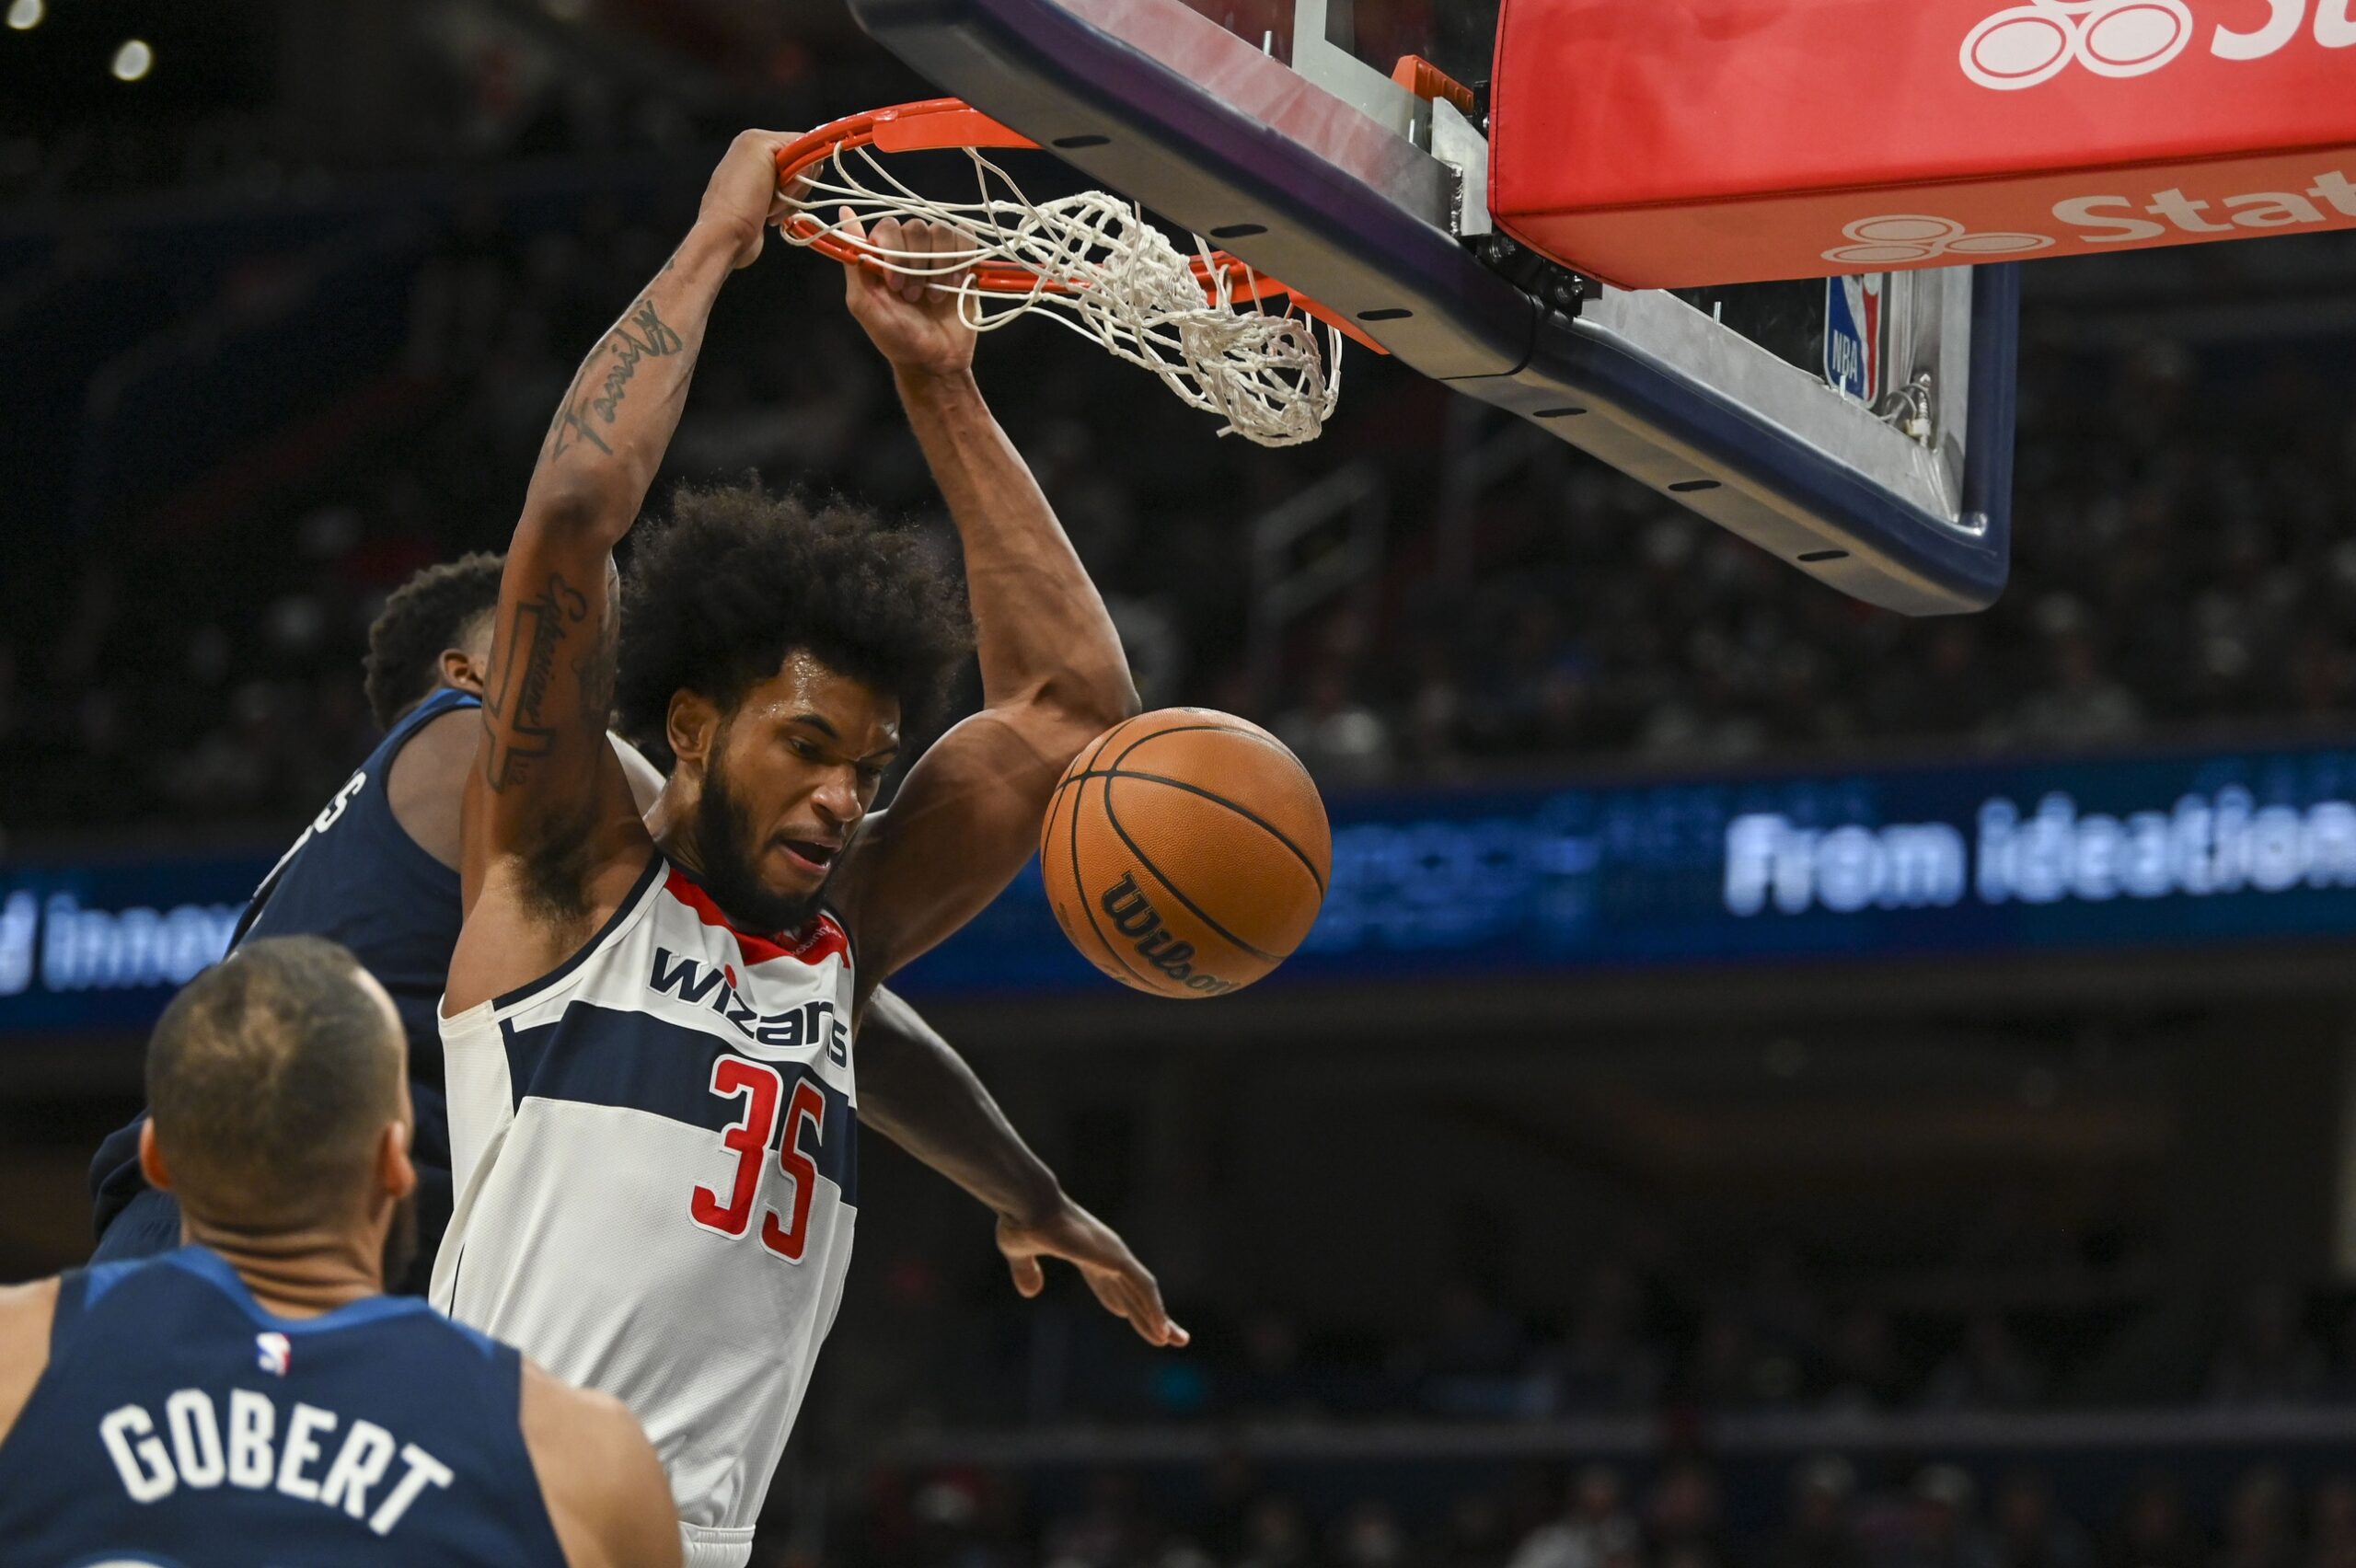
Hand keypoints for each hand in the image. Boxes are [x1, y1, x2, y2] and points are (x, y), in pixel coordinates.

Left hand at [698, 129, 799, 269]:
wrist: (724, 238)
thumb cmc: (741, 197)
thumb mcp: (763, 153)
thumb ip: (791, 143)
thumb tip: (813, 151)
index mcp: (755, 139)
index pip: (801, 142)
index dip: (804, 163)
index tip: (792, 182)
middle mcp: (756, 156)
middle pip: (801, 164)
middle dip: (796, 184)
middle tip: (780, 196)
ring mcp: (760, 181)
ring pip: (798, 185)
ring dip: (790, 200)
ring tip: (771, 210)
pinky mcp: (764, 202)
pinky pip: (790, 200)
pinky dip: (786, 209)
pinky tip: (771, 216)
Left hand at [837, 211, 978, 378]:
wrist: (934, 361)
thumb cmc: (895, 337)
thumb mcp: (864, 303)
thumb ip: (854, 260)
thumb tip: (843, 214)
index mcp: (883, 254)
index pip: (887, 227)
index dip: (893, 252)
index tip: (894, 286)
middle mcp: (910, 248)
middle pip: (915, 227)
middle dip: (915, 264)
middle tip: (913, 296)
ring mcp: (938, 253)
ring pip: (941, 230)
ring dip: (939, 264)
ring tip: (934, 296)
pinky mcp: (964, 260)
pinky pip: (965, 236)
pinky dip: (961, 258)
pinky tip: (954, 285)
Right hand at [997, 1197, 1188, 1347]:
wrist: (1027, 1203)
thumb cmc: (1021, 1220)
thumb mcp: (1018, 1251)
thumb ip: (1025, 1270)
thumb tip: (1030, 1292)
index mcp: (1083, 1252)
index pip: (1107, 1280)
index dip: (1116, 1299)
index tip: (1124, 1314)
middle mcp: (1104, 1253)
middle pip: (1132, 1290)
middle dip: (1149, 1314)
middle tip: (1168, 1337)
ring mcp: (1113, 1254)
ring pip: (1144, 1292)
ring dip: (1159, 1317)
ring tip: (1172, 1340)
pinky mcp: (1116, 1257)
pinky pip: (1143, 1288)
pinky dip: (1154, 1309)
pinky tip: (1162, 1330)